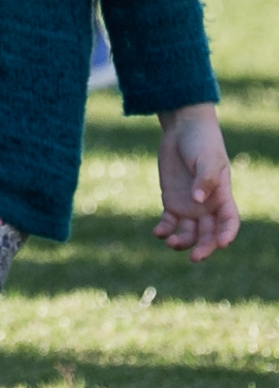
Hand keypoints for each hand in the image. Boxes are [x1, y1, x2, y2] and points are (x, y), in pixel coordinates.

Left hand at [155, 106, 237, 260]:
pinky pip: (169, 222)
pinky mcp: (172, 201)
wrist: (182, 129)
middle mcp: (207, 206)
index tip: (222, 244)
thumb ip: (205, 179)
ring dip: (181, 242)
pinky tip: (158, 232)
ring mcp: (189, 206)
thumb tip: (198, 201)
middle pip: (209, 234)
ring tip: (170, 242)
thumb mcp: (207, 158)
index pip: (229, 222)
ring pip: (189, 233)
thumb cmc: (202, 142)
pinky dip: (164, 229)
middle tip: (194, 258)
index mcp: (223, 197)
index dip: (228, 234)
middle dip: (204, 248)